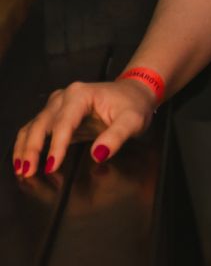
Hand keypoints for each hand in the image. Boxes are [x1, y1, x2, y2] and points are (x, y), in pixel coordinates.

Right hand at [11, 79, 157, 177]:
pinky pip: (37, 128)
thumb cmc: (133, 105)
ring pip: (34, 125)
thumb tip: (98, 153)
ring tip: (21, 169)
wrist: (134, 93)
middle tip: (29, 172)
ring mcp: (58, 104)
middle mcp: (65, 96)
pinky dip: (27, 143)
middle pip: (42, 123)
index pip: (63, 123)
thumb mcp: (132, 121)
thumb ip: (116, 137)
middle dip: (32, 149)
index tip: (52, 166)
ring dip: (25, 147)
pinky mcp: (57, 115)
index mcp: (81, 95)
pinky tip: (23, 160)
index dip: (56, 146)